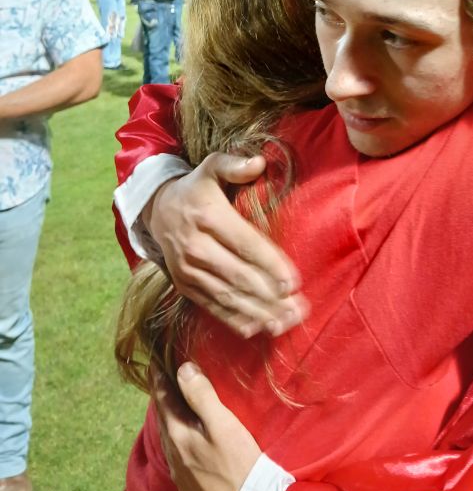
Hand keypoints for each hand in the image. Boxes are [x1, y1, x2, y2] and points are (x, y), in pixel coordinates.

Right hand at [145, 152, 308, 337]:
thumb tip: (259, 163)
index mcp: (209, 217)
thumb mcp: (211, 167)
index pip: (245, 244)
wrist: (157, 211)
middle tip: (297, 309)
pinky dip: (234, 320)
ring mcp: (188, 270)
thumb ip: (234, 165)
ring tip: (285, 322)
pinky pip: (211, 306)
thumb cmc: (196, 189)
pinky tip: (257, 328)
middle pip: (239, 276)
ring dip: (257, 312)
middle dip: (270, 296)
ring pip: (227, 296)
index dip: (270, 264)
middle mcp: (196, 247)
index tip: (293, 282)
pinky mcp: (185, 286)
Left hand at [154, 362, 261, 490]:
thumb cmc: (238, 460)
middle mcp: (172, 453)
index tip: (155, 360)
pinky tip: (186, 434)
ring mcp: (178, 470)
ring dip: (169, 416)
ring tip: (174, 401)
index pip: (162, 399)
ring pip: (168, 435)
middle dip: (163, 395)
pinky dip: (177, 434)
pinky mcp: (186, 483)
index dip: (158, 378)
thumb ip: (201, 396)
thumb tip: (182, 369)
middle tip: (165, 375)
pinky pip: (175, 452)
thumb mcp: (223, 423)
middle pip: (163, 417)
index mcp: (178, 434)